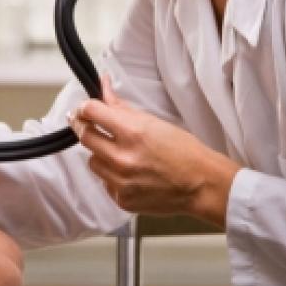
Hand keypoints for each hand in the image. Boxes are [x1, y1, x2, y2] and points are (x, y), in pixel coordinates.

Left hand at [73, 76, 240, 226]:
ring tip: (120, 152)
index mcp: (133, 132)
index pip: (92, 112)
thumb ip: (122, 107)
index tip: (85, 108)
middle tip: (89, 124)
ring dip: (101, 153)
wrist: (201, 184)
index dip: (85, 107)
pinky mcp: (122, 199)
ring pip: (92, 161)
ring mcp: (120, 181)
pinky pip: (105, 181)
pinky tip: (130, 172)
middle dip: (84, 126)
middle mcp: (123, 158)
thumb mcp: (153, 121)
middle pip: (85, 136)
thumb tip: (103, 86)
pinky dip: (112, 175)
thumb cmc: (183, 151)